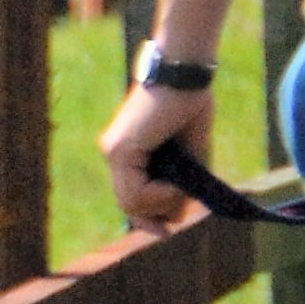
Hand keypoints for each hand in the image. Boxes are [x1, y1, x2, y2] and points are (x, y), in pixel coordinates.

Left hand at [98, 80, 207, 229]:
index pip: (130, 195)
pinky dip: (159, 195)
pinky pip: (136, 191)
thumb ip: (183, 176)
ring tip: (183, 193)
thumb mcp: (190, 149)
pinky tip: (177, 185)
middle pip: (128, 204)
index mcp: (127, 152)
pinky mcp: (122, 151)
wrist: (184, 74)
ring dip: (162, 205)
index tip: (167, 229)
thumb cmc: (191, 101)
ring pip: (131, 202)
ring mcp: (114, 153)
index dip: (147, 217)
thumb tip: (182, 209)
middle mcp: (113, 154)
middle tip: (176, 222)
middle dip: (154, 218)